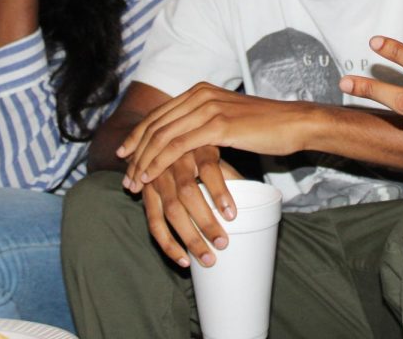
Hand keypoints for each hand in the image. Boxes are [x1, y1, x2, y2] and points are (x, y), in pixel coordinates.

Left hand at [118, 82, 309, 191]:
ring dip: (143, 161)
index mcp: (200, 91)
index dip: (138, 135)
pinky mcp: (217, 125)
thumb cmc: (267, 126)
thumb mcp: (230, 118)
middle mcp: (200, 94)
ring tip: (133, 182)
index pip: (159, 114)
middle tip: (124, 174)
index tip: (124, 154)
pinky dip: (159, 163)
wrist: (295, 123)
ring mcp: (208, 108)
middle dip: (135, 151)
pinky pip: (177, 146)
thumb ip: (208, 122)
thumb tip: (192, 139)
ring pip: (162, 136)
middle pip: (155, 124)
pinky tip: (150, 178)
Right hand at [139, 148, 242, 267]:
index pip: (209, 168)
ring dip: (190, 237)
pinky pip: (154, 222)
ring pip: (171, 210)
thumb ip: (230, 174)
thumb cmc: (196, 152)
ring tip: (208, 259)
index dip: (220, 191)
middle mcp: (174, 160)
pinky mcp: (146, 194)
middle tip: (223, 244)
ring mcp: (157, 177)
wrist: (159, 142)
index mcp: (196, 148)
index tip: (232, 215)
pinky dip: (168, 243)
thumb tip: (256, 200)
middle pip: (188, 192)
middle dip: (205, 221)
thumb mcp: (214, 154)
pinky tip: (183, 259)